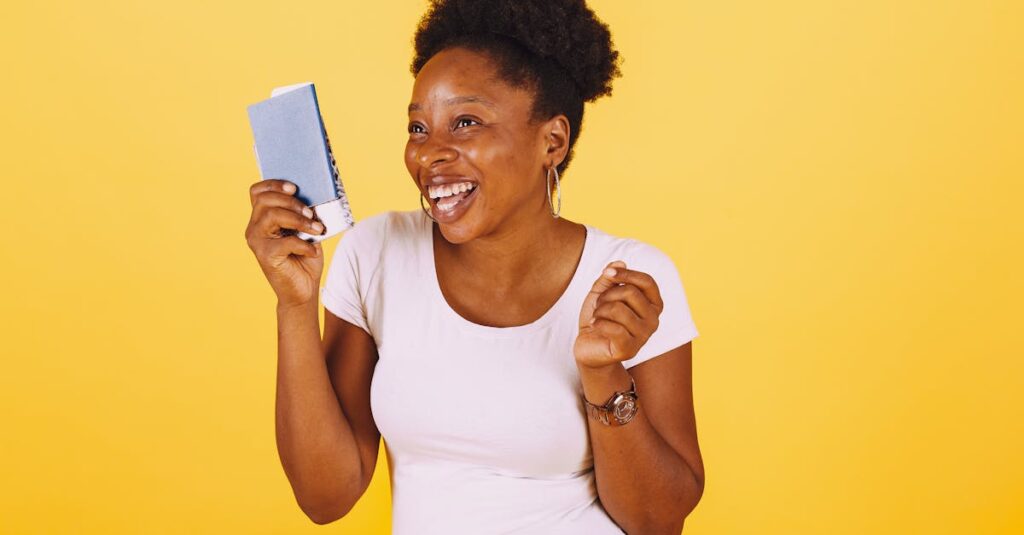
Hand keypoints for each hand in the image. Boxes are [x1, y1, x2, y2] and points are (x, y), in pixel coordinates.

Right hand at [244, 179, 326, 307]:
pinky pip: (285, 241)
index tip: (294, 188)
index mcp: (262, 218)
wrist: (303, 291)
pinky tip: (312, 251)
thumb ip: (303, 214)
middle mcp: (254, 228)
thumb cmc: (304, 259)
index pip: (257, 192)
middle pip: (265, 200)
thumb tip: (314, 198)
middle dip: (292, 202)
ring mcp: (257, 242)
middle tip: (312, 213)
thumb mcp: (306, 231)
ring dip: (299, 219)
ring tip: (316, 229)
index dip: (274, 184)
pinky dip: (303, 244)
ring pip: (272, 215)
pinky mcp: (265, 256)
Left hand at [574, 260, 664, 369]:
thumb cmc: (600, 317)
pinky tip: (594, 325)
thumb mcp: (602, 292)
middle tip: (598, 305)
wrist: (589, 346)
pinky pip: (612, 327)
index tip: (607, 273)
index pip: (647, 281)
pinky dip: (597, 322)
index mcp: (653, 304)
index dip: (626, 274)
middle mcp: (654, 320)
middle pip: (630, 292)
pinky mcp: (629, 349)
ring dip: (600, 310)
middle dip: (607, 295)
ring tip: (597, 317)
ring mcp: (643, 336)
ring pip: (618, 309)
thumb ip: (610, 278)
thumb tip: (620, 262)